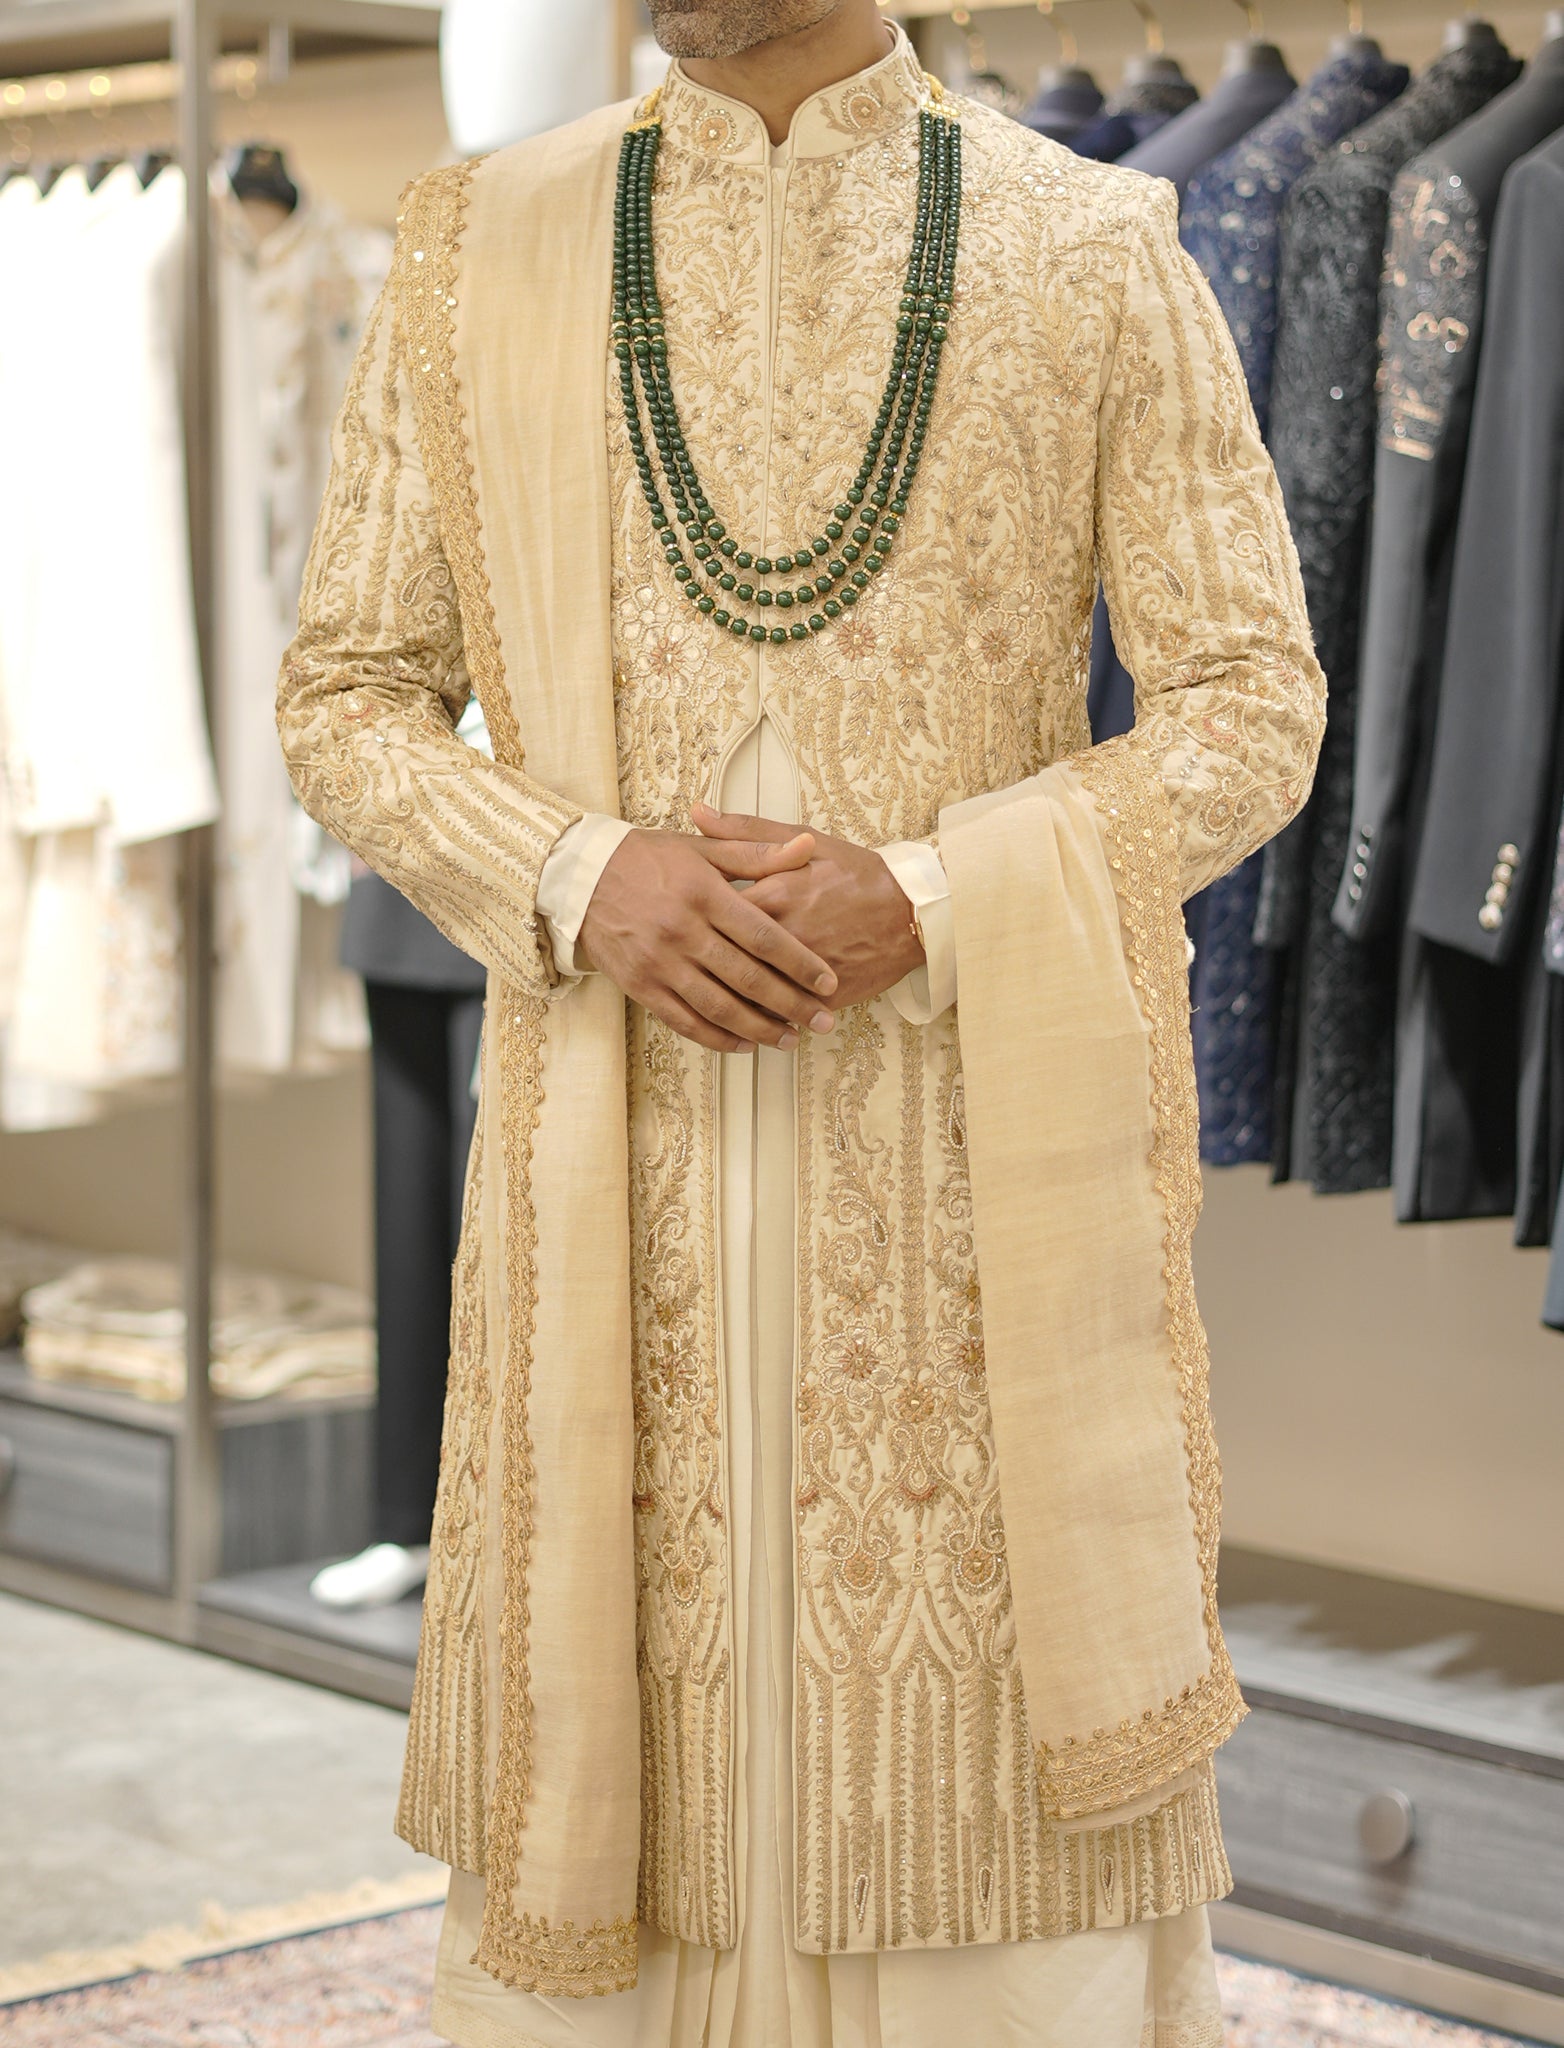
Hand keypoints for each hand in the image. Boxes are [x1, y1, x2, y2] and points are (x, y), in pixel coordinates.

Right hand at [576, 825, 838, 1053]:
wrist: (579, 876)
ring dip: (760, 1029)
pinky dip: (717, 1038)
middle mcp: (683, 931)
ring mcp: (660, 963)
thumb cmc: (648, 859)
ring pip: (719, 1007)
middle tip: (823, 1021)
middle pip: (749, 979)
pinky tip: (744, 1044)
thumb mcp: (702, 848)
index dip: (801, 963)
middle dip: (792, 1005)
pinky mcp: (640, 986)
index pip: (764, 936)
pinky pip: (685, 1021)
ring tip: (791, 1039)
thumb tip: (808, 847)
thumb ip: (757, 853)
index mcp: (704, 895)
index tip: (829, 982)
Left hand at [692, 804, 923, 1008]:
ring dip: (725, 1001)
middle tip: (677, 967)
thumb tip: (698, 813)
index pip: (715, 913)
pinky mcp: (825, 995)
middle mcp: (787, 935)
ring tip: (702, 1000)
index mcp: (776, 894)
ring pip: (750, 995)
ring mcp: (806, 970)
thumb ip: (745, 831)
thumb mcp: (806, 840)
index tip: (672, 921)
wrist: (913, 910)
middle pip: (726, 959)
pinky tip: (743, 1024)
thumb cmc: (859, 874)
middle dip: (698, 966)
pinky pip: (783, 1014)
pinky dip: (762, 1020)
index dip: (689, 920)